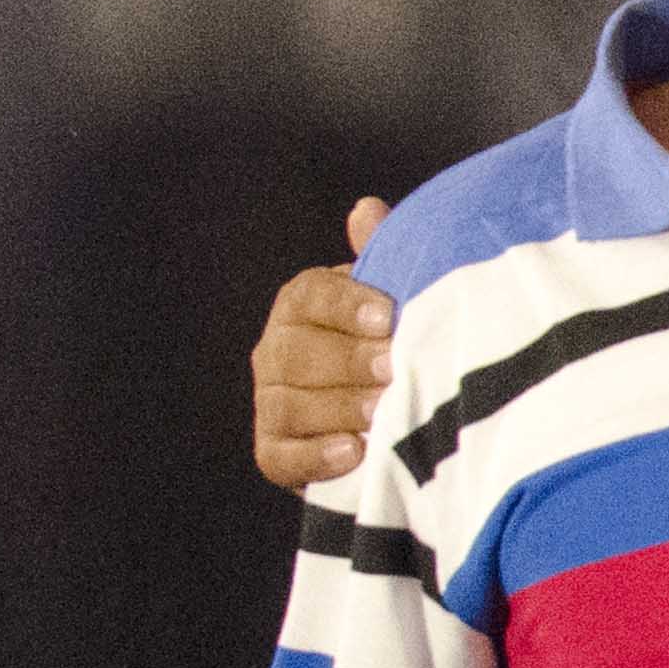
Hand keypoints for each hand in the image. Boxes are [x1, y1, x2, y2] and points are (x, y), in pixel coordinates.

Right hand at [247, 201, 393, 489]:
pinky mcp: (274, 453)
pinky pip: (282, 457)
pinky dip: (316, 458)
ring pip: (289, 404)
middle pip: (295, 352)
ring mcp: (271, 402)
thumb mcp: (397, 300)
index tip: (390, 318)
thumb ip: (383, 258)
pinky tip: (355, 452)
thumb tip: (367, 210)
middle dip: (348, 361)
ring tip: (383, 413)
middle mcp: (276, 350)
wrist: (394, 414)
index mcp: (302, 305)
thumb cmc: (396, 344)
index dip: (346, 305)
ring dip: (339, 409)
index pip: (310, 297)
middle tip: (394, 369)